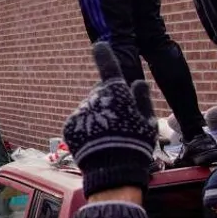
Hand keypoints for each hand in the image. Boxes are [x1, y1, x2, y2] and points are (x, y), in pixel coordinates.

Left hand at [62, 42, 158, 196]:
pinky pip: (79, 121)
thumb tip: (138, 83)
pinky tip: (95, 142)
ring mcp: (80, 111)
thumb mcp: (147, 123)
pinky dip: (86, 127)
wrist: (112, 171)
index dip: (103, 55)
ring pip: (90, 108)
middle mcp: (95, 97)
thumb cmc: (135, 145)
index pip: (108, 66)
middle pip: (101, 94)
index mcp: (116, 93)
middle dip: (108, 101)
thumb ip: (142, 100)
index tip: (100, 46)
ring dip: (97, 116)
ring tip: (108, 137)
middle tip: (119, 122)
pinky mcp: (69, 125)